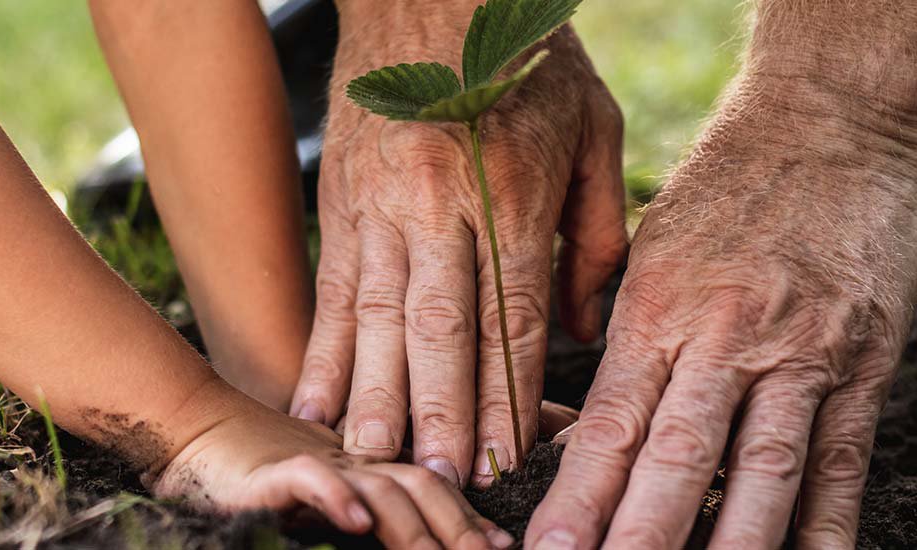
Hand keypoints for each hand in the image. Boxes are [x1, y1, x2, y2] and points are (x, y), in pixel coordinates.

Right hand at [156, 408, 514, 548]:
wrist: (190, 432)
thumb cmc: (257, 475)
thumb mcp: (326, 495)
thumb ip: (370, 510)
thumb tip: (402, 535)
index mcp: (368, 464)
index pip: (434, 484)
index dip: (470, 516)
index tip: (503, 547)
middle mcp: (351, 458)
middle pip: (422, 484)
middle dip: (458, 527)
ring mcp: (315, 461)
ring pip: (379, 486)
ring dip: (414, 527)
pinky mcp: (269, 471)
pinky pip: (309, 480)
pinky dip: (336, 499)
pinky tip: (357, 523)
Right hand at [291, 3, 627, 488]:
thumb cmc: (527, 59)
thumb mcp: (592, 127)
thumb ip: (599, 232)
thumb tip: (587, 328)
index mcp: (512, 186)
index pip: (511, 309)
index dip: (509, 389)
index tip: (509, 452)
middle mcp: (440, 199)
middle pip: (441, 325)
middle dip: (442, 411)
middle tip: (444, 478)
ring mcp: (381, 202)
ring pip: (379, 315)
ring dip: (378, 395)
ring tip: (376, 460)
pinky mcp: (340, 201)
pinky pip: (331, 289)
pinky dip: (324, 352)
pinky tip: (317, 404)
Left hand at [526, 90, 916, 548]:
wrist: (833, 119)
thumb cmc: (725, 185)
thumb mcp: (649, 248)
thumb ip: (622, 335)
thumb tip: (581, 427)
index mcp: (657, 309)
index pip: (610, 425)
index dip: (577, 498)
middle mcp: (724, 338)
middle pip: (677, 463)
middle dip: (638, 540)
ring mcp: (801, 356)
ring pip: (760, 477)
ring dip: (729, 549)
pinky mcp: (864, 365)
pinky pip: (841, 465)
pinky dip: (824, 529)